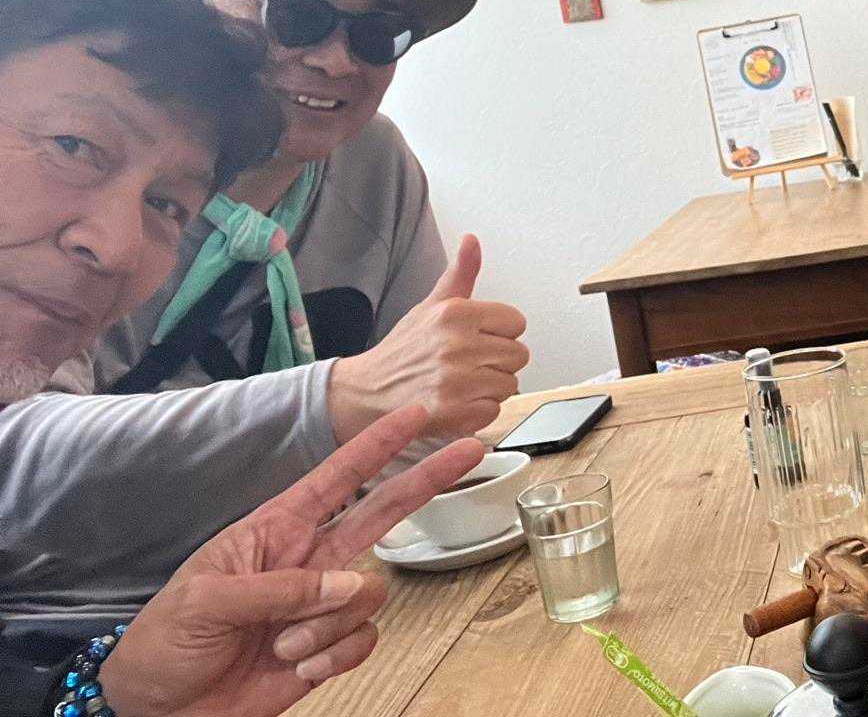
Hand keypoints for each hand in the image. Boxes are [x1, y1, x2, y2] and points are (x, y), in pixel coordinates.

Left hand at [98, 406, 485, 716]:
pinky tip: (298, 665)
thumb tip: (347, 585)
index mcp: (272, 532)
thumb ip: (280, 586)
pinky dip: (335, 655)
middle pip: (381, 512)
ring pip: (370, 593)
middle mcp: (307, 561)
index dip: (376, 445)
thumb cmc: (165, 642)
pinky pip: (364, 639)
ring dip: (329, 623)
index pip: (335, 478)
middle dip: (425, 480)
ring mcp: (320, 605)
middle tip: (470, 449)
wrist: (160, 709)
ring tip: (281, 645)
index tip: (414, 416)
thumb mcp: (206, 600)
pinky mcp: (329, 647)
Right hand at [328, 234, 529, 443]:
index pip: (517, 322)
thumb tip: (472, 241)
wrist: (368, 390)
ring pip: (509, 384)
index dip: (500, 332)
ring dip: (489, 387)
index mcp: (456, 313)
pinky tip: (456, 402)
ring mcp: (456, 381)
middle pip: (518, 355)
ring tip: (460, 383)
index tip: (478, 338)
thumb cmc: (405, 348)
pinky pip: (494, 410)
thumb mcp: (431, 305)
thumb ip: (460, 274)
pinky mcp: (454, 413)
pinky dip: (478, 411)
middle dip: (497, 361)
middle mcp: (457, 345)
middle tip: (469, 363)